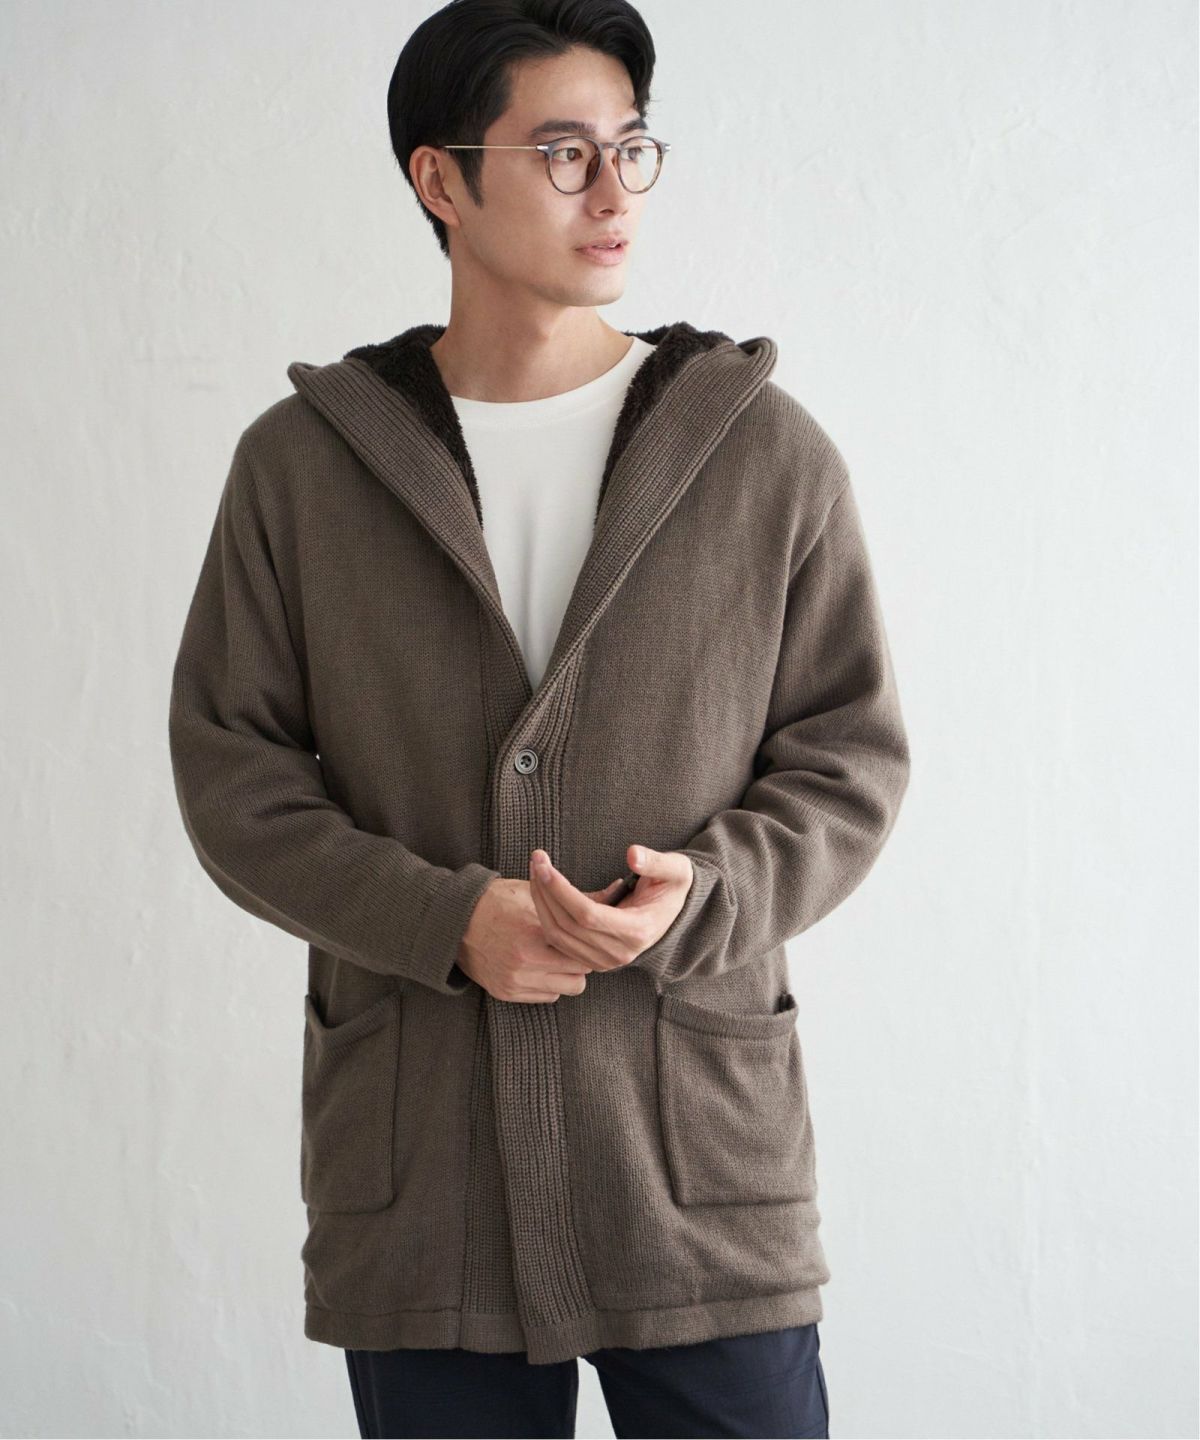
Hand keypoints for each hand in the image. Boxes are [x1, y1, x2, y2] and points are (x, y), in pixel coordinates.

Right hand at [457, 877, 599, 1003]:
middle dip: (581, 960)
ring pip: (567, 989)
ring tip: (557, 958)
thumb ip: (576, 898)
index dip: (588, 942)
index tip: (586, 935)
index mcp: (534, 932)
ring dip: (567, 975)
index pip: (582, 948)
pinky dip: (549, 984)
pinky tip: (540, 967)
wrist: (454, 921)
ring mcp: (515, 980)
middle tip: (573, 947)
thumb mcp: (534, 893)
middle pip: (580, 973)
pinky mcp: (506, 992)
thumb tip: (614, 892)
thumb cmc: (496, 901)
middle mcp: (525, 961)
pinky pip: (546, 997)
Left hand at [527, 844, 692, 972]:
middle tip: (535, 860)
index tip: (545, 865)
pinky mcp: (593, 960)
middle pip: (567, 926)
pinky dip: (545, 916)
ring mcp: (605, 960)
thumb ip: (656, 863)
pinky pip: (559, 942)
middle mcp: (619, 953)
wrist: (674, 912)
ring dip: (540, 903)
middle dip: (545, 891)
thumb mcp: (676, 870)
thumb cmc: (673, 886)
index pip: (587, 915)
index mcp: (637, 931)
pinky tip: (542, 890)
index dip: (561, 890)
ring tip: (536, 871)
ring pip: (558, 936)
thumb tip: (633, 855)